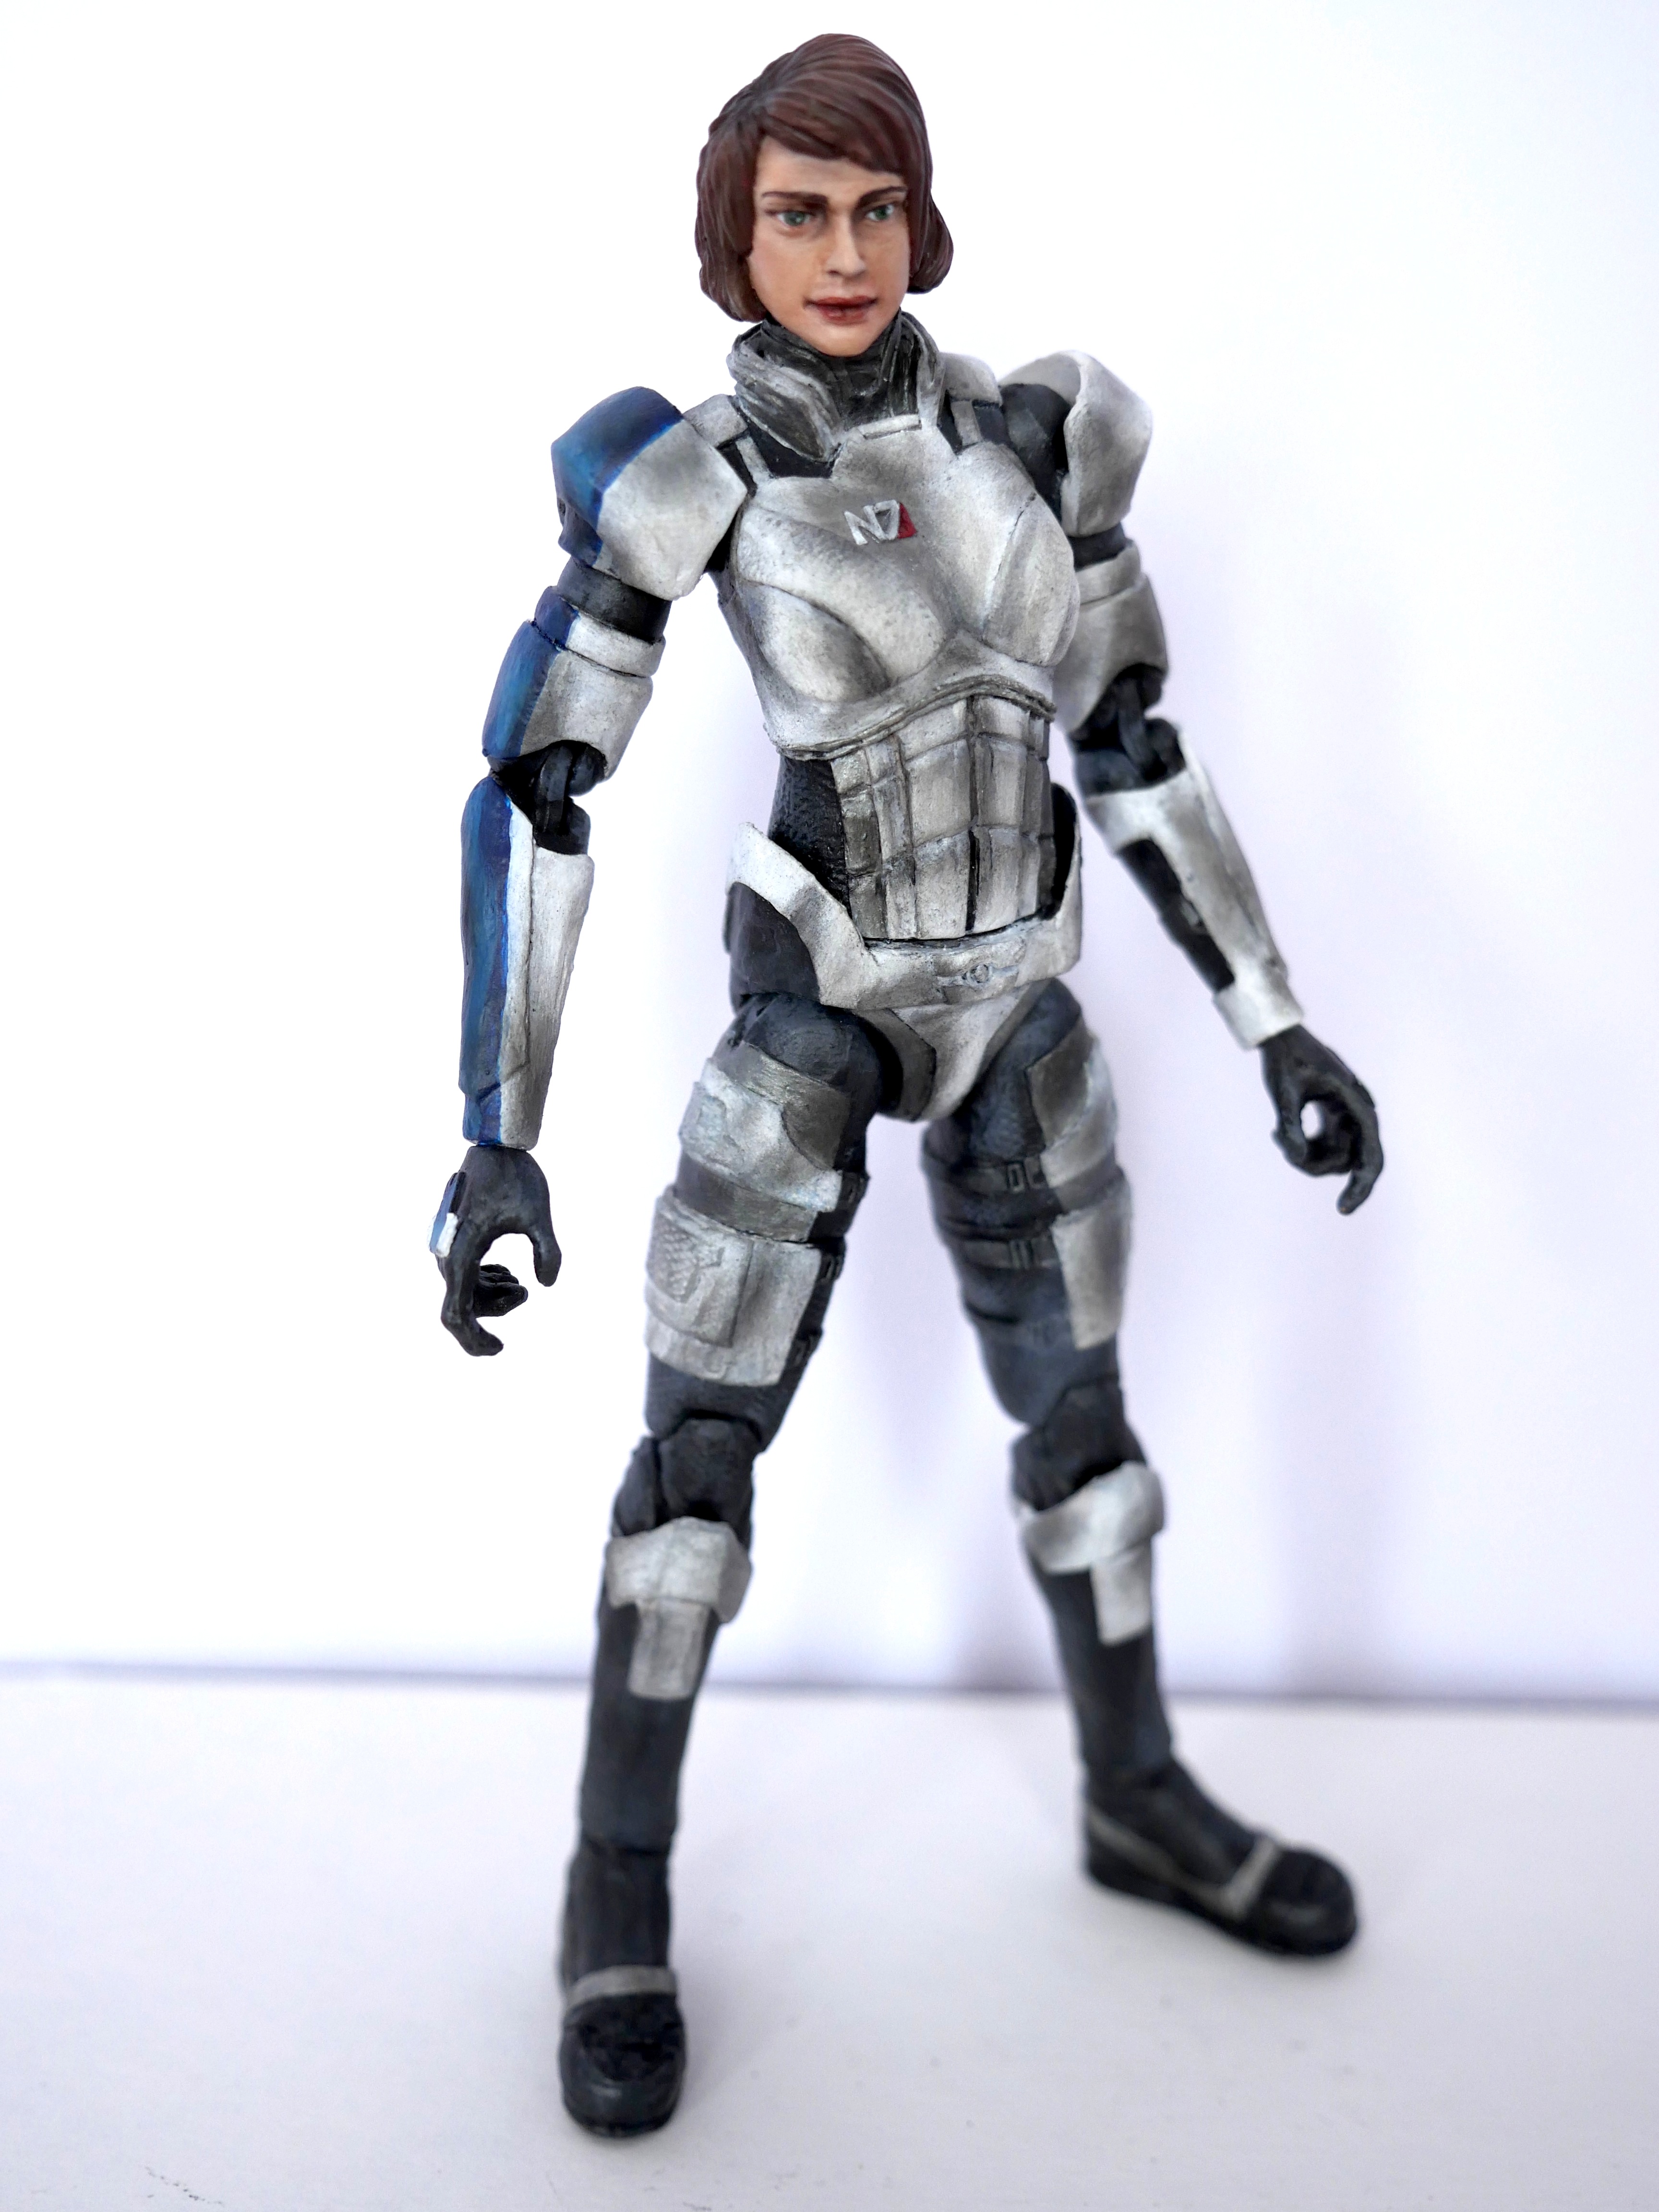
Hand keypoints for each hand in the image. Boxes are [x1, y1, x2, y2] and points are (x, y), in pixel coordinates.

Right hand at [430, 1144, 560, 1354]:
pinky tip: (509, 1273)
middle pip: (463, 1305)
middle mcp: (448, 1254)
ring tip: (521, 1284)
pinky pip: (465, 1273)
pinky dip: (486, 1280)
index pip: (456, 1314)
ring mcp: (449, 1246)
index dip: (473, 1340)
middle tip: (525, 1292)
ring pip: (465, 1289)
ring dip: (492, 1295)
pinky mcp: (457, 1238)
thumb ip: (547, 1251)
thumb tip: (545, 1285)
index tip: (499, 1349)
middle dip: (495, 1310)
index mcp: (461, 1254)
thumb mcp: (538, 1215)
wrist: (497, 1145)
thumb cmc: (516, 1177)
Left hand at [1259, 1026, 1383, 1215]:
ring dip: (1305, 1157)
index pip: (1370, 1155)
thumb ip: (1291, 1124)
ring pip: (1333, 1158)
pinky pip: (1322, 1148)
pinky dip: (1301, 1148)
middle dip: (1319, 1167)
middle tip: (1289, 1156)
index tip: (1342, 1209)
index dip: (1360, 1186)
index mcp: (1356, 1103)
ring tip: (1276, 1133)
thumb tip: (1297, 1158)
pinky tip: (1276, 1132)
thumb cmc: (1283, 1058)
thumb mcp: (1283, 1091)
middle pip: (1351, 1162)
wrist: (1279, 1036)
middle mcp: (1357, 1113)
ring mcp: (1345, 1118)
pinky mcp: (1331, 1119)